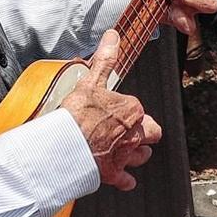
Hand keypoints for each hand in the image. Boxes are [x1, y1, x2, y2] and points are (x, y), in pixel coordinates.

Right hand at [62, 32, 161, 189]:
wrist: (65, 147)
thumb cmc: (77, 114)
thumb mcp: (90, 81)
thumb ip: (105, 59)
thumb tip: (113, 36)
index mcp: (132, 110)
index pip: (138, 108)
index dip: (128, 109)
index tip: (115, 109)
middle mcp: (134, 133)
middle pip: (151, 132)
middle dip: (145, 132)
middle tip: (132, 130)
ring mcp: (125, 155)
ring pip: (143, 155)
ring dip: (138, 153)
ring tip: (129, 151)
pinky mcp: (114, 173)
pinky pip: (127, 180)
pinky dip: (125, 180)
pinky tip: (123, 179)